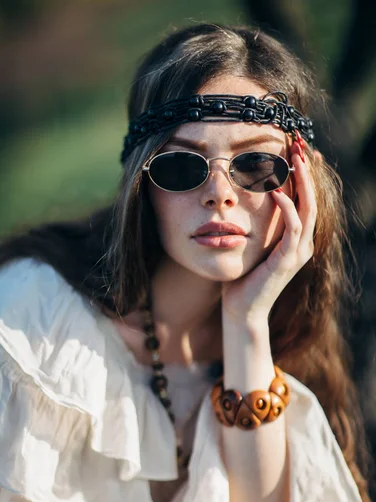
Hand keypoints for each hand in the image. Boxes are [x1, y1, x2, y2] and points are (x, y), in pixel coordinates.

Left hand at [222, 141, 316, 326]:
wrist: (241, 307)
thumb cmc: (243, 275)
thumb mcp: (253, 242)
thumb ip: (259, 222)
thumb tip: (250, 195)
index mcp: (296, 237)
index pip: (305, 197)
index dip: (303, 171)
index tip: (295, 146)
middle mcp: (303, 242)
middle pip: (312, 197)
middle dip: (305, 168)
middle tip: (297, 142)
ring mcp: (298, 252)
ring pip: (309, 209)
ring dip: (302, 181)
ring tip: (294, 157)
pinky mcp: (288, 261)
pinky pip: (293, 229)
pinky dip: (287, 208)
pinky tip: (276, 192)